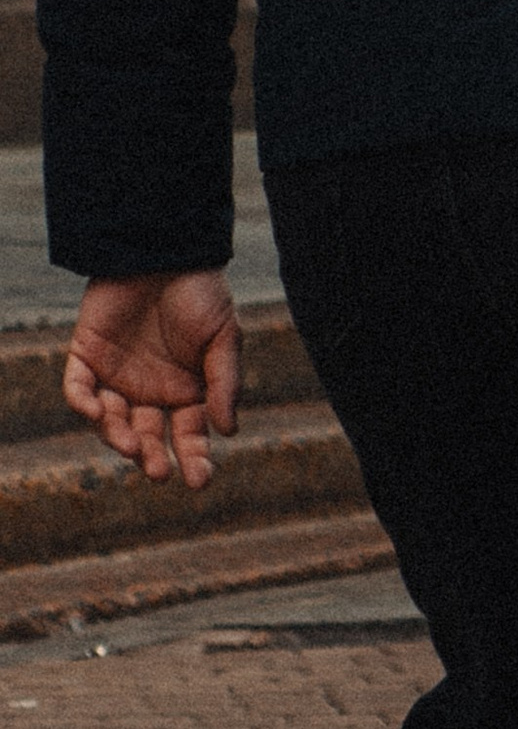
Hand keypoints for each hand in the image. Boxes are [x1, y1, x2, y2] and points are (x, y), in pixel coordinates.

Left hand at [63, 271, 241, 491]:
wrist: (164, 248)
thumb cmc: (200, 291)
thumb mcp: (224, 336)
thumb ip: (224, 382)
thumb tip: (228, 431)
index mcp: (185, 390)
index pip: (188, 435)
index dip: (194, 459)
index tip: (199, 481)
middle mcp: (149, 391)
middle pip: (147, 437)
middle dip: (152, 458)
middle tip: (159, 472)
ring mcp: (115, 377)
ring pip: (111, 422)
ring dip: (119, 439)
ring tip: (132, 447)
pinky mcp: (86, 357)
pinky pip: (78, 391)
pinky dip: (84, 405)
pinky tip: (99, 411)